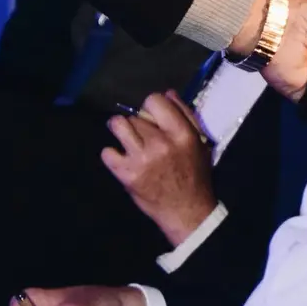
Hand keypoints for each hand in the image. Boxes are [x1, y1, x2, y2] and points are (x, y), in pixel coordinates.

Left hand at [101, 91, 216, 245]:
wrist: (186, 211)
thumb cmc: (195, 175)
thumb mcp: (199, 143)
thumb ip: (186, 116)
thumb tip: (168, 93)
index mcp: (181, 134)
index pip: (154, 100)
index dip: (151, 107)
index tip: (152, 118)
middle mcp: (161, 143)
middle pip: (135, 116)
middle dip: (138, 124)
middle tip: (144, 138)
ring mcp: (141, 159)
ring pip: (118, 126)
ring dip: (120, 131)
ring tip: (127, 141)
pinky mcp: (126, 174)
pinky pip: (107, 152)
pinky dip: (113, 155)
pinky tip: (123, 161)